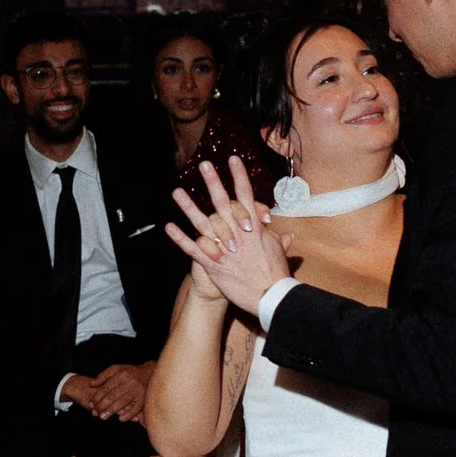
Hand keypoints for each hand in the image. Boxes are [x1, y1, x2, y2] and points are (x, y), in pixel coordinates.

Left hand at [67, 362, 152, 421]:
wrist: (150, 372)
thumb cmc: (130, 372)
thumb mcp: (116, 369)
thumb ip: (103, 376)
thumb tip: (91, 384)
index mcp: (121, 374)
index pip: (106, 387)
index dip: (97, 396)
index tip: (91, 403)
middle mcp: (129, 382)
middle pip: (112, 396)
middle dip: (102, 406)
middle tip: (94, 413)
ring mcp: (137, 390)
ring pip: (122, 403)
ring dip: (111, 411)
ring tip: (102, 417)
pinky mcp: (145, 398)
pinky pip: (135, 408)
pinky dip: (128, 415)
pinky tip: (120, 419)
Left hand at [165, 156, 292, 315]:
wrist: (270, 297)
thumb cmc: (276, 274)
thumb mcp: (279, 253)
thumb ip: (278, 241)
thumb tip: (287, 236)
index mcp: (253, 227)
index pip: (246, 195)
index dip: (239, 176)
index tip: (233, 159)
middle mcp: (237, 233)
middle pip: (223, 202)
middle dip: (213, 182)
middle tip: (204, 164)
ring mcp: (223, 248)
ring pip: (203, 222)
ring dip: (188, 206)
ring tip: (177, 191)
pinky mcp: (212, 264)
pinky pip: (193, 248)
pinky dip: (180, 238)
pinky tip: (168, 227)